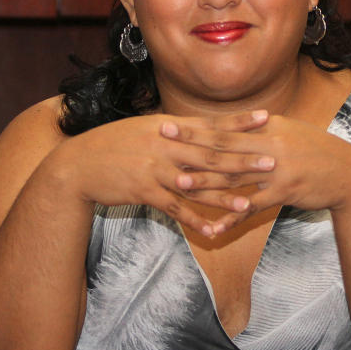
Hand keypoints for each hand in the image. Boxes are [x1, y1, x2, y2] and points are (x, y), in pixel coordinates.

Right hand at [56, 110, 275, 235]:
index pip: (210, 124)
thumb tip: (198, 129)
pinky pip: (175, 209)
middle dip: (243, 159)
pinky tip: (212, 231)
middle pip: (211, 154)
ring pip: (196, 184)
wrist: (79, 164)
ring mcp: (155, 169)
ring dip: (224, 196)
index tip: (266, 117)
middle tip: (271, 161)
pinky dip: (194, 221)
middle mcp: (165, 145)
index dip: (239, 122)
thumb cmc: (113, 145)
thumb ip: (172, 131)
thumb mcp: (144, 129)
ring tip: (249, 203)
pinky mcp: (145, 191)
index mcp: (168, 127)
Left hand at [160, 114, 350, 232]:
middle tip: (162, 141)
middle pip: (223, 146)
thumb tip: (237, 126)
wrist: (349, 173)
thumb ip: (262, 131)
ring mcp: (277, 168)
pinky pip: (253, 206)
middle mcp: (270, 144)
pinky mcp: (285, 192)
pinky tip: (215, 227)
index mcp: (268, 127)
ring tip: (179, 183)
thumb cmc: (318, 153)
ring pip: (234, 175)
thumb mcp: (290, 133)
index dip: (196, 126)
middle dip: (191, 143)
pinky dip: (233, 216)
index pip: (225, 127)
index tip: (170, 122)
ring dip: (206, 180)